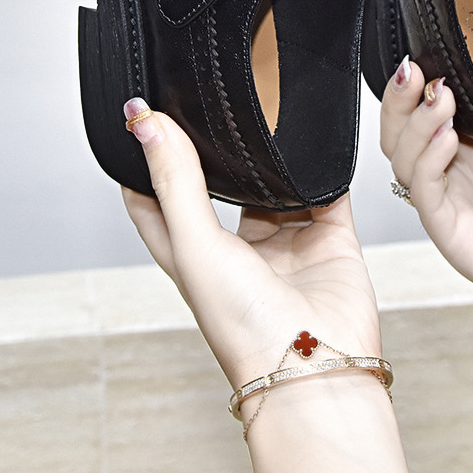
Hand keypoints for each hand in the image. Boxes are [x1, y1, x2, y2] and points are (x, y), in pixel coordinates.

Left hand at [120, 100, 382, 391]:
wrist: (316, 366)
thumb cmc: (244, 331)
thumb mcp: (194, 246)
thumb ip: (175, 181)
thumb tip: (145, 125)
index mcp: (192, 255)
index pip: (157, 201)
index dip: (148, 162)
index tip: (142, 118)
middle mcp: (236, 251)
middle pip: (222, 188)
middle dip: (220, 152)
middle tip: (212, 106)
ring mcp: (286, 245)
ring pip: (277, 187)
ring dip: (273, 159)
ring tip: (267, 118)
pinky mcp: (329, 240)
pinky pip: (328, 193)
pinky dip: (325, 169)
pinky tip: (317, 145)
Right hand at [380, 42, 472, 342]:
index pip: (426, 104)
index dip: (419, 79)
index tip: (426, 52)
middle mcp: (457, 170)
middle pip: (400, 127)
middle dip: (401, 96)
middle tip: (417, 71)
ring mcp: (451, 201)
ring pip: (402, 157)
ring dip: (414, 124)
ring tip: (440, 100)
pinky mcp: (453, 232)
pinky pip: (423, 193)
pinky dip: (427, 162)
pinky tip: (447, 140)